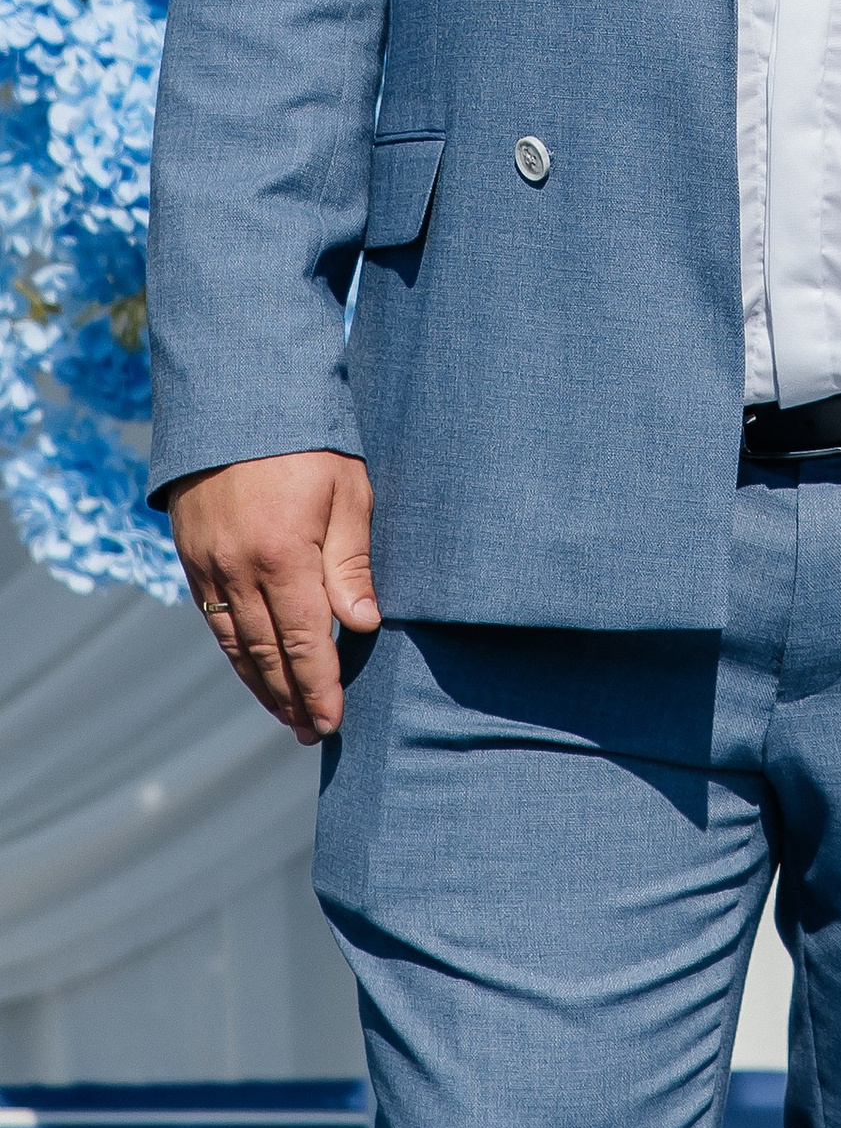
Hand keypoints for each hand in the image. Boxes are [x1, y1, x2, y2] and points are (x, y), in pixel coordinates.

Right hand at [168, 450, 379, 742]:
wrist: (236, 395)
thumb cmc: (309, 438)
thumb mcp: (348, 491)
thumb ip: (351, 563)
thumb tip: (361, 626)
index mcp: (284, 557)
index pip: (304, 643)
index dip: (318, 688)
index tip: (331, 721)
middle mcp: (239, 570)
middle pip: (266, 654)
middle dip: (290, 699)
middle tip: (310, 732)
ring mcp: (209, 565)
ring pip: (234, 643)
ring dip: (260, 683)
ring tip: (284, 713)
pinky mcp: (191, 554)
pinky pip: (213, 618)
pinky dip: (234, 650)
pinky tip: (252, 665)